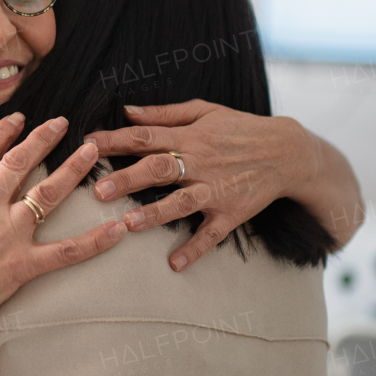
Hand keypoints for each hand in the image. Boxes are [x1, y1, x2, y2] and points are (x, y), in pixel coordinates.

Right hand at [0, 114, 126, 330]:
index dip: (2, 132)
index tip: (18, 118)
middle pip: (20, 164)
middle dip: (43, 139)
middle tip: (62, 122)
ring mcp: (9, 236)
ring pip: (48, 195)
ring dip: (73, 170)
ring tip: (93, 150)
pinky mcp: (23, 265)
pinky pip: (66, 252)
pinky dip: (94, 242)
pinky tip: (117, 229)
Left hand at [83, 100, 317, 271]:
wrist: (289, 152)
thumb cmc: (239, 128)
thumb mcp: (204, 111)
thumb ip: (164, 113)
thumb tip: (127, 111)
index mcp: (189, 137)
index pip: (145, 137)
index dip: (114, 140)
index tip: (85, 145)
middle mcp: (200, 163)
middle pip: (159, 169)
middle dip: (128, 179)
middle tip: (98, 190)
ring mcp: (216, 190)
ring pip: (183, 203)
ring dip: (156, 214)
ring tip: (128, 224)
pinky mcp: (232, 213)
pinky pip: (212, 234)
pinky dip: (195, 249)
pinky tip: (175, 264)